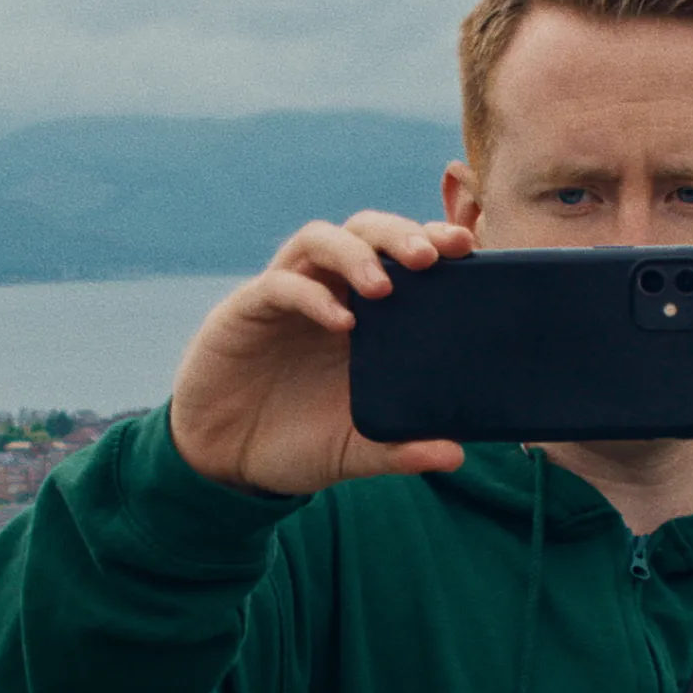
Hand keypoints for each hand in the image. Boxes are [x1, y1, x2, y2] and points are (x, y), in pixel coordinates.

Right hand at [170, 211, 474, 494]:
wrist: (225, 461)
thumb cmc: (297, 443)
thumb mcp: (357, 450)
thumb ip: (401, 450)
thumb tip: (456, 453)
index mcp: (366, 313)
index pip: (402, 256)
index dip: (432, 240)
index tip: (467, 247)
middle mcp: (329, 291)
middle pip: (366, 231)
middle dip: (400, 233)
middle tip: (431, 256)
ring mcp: (288, 295)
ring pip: (320, 238)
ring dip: (356, 253)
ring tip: (383, 286)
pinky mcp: (247, 309)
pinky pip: (280, 283)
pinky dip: (312, 294)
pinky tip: (340, 321)